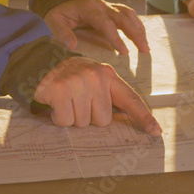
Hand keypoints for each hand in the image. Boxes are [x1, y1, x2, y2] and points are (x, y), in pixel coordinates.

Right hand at [33, 56, 161, 134]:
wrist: (37, 62)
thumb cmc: (68, 77)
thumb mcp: (92, 79)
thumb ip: (107, 96)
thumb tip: (124, 120)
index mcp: (107, 74)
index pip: (130, 99)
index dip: (143, 117)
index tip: (156, 131)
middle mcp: (95, 76)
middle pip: (102, 120)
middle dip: (88, 117)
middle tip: (76, 101)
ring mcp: (77, 82)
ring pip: (82, 123)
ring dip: (72, 117)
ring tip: (65, 100)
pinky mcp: (60, 90)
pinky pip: (65, 121)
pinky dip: (58, 117)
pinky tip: (55, 103)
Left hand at [43, 0, 148, 53]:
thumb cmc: (59, 12)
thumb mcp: (54, 21)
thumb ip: (62, 33)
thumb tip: (72, 45)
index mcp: (89, 9)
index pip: (106, 24)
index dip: (116, 38)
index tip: (124, 52)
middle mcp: (102, 5)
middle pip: (123, 18)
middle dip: (135, 34)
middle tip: (144, 49)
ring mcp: (109, 6)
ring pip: (129, 15)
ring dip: (139, 29)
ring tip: (146, 46)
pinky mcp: (112, 9)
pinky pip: (128, 14)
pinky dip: (137, 24)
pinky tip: (142, 36)